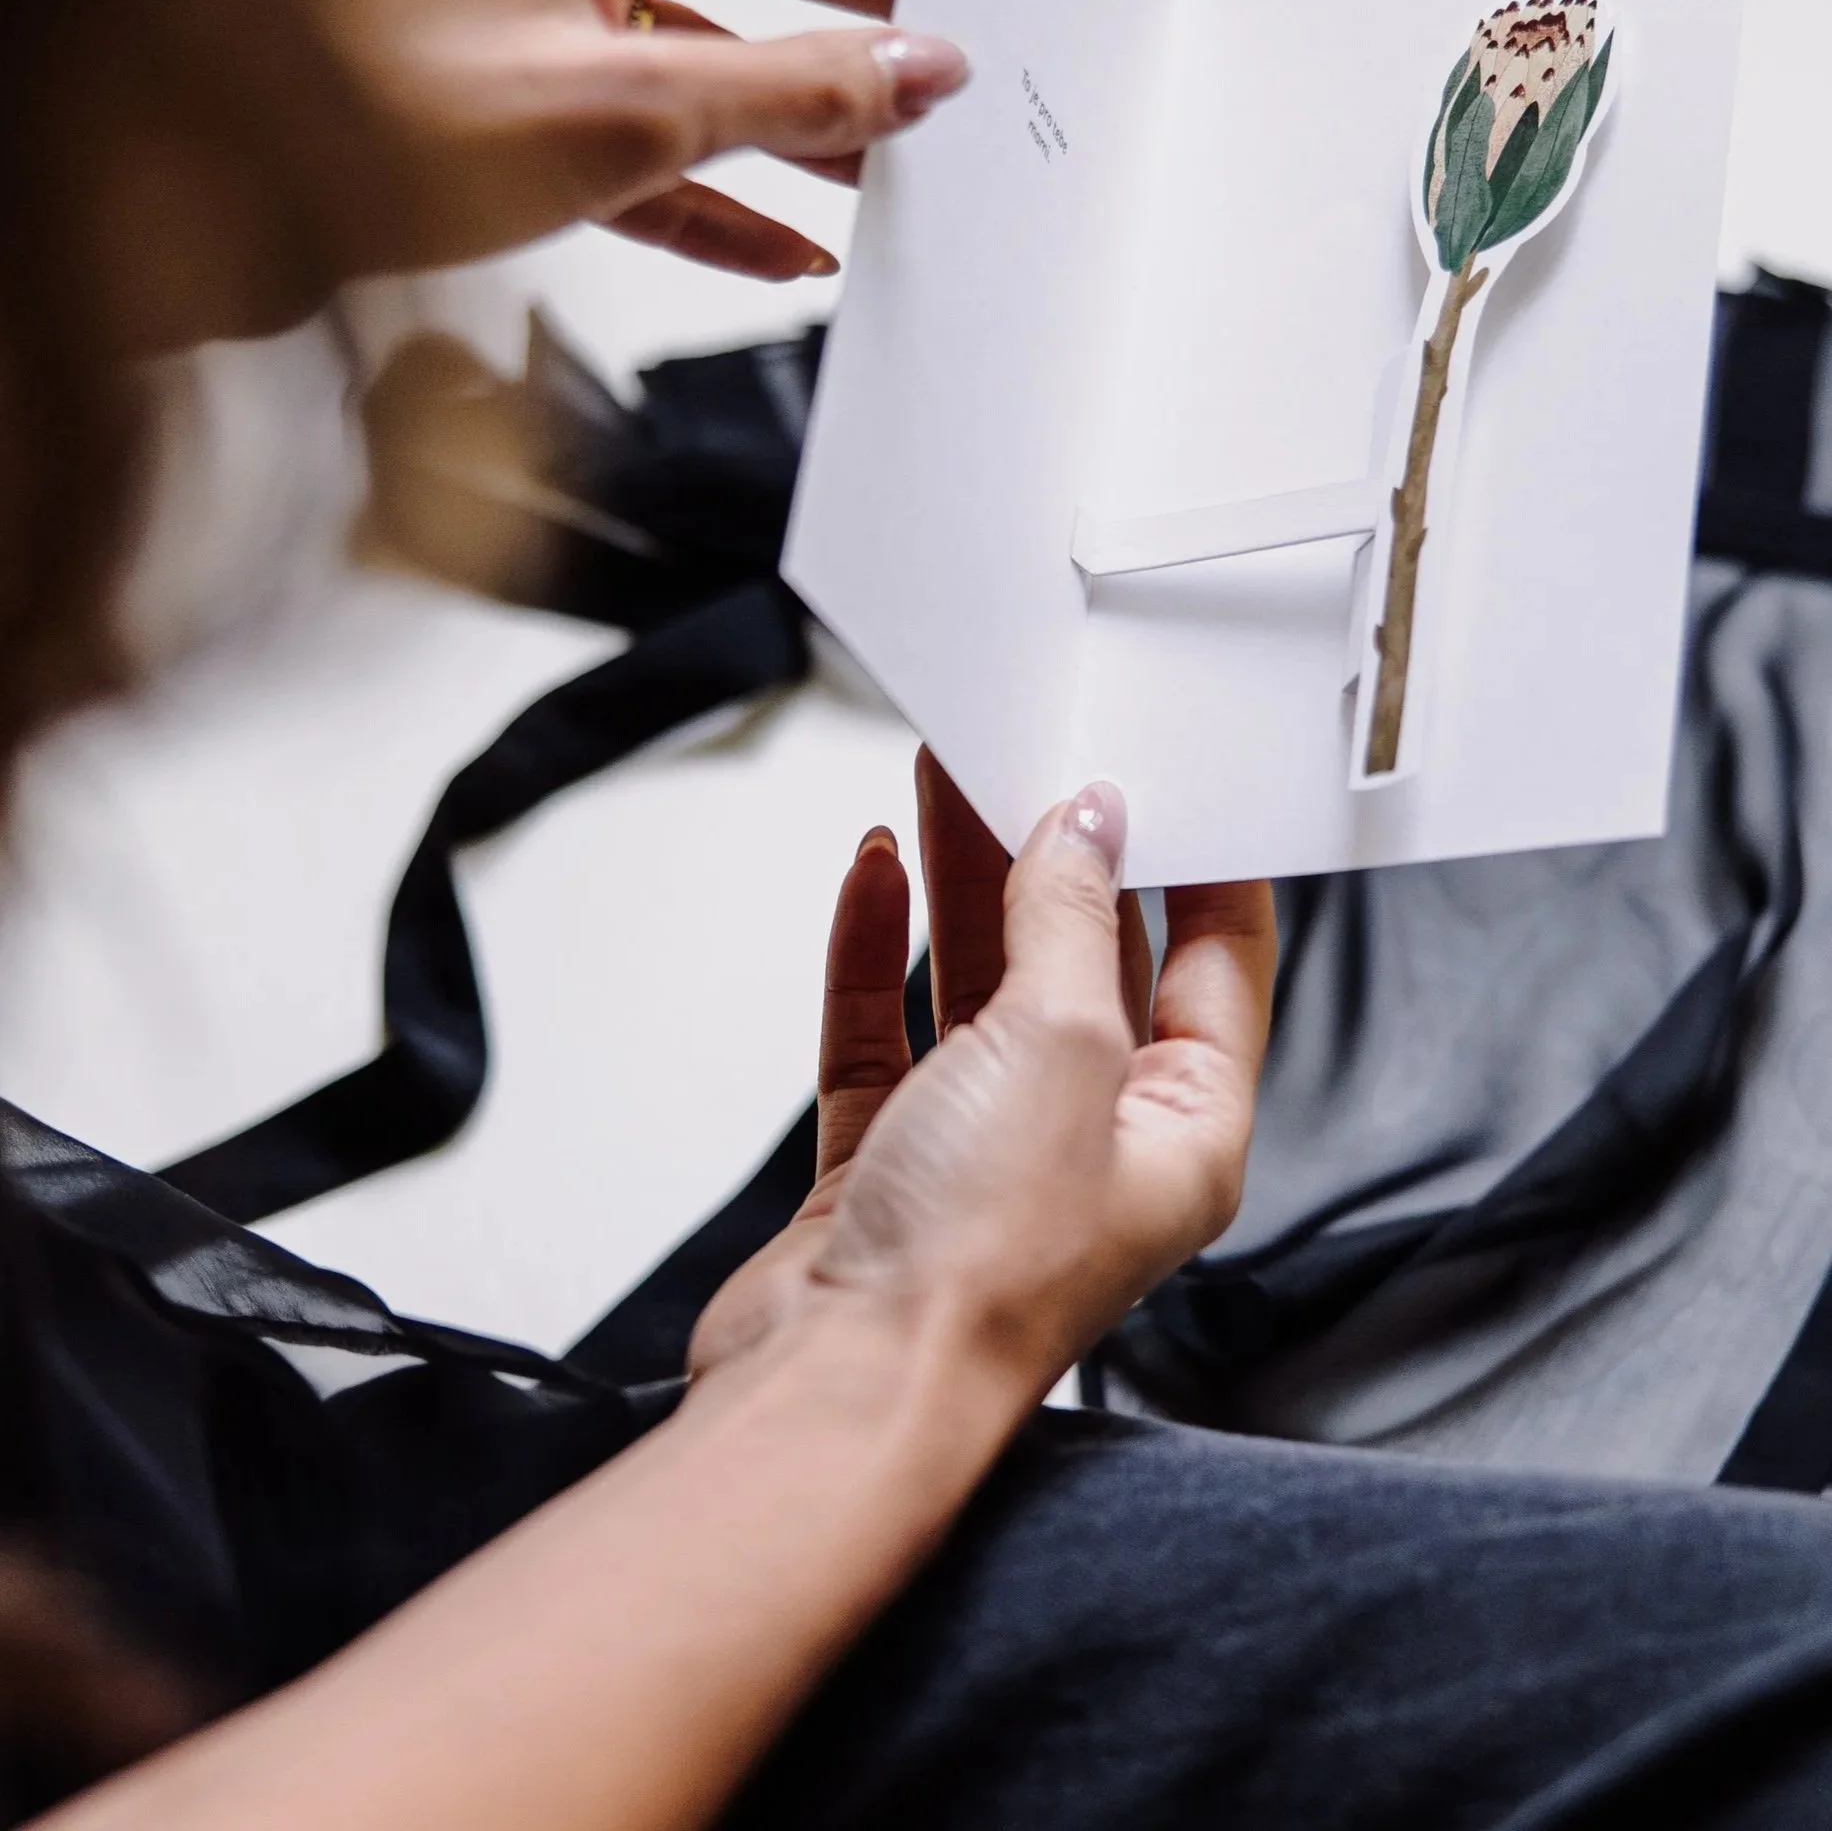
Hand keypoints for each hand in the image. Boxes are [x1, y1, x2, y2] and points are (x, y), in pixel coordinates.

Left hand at [302, 0, 954, 284]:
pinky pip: (642, 127)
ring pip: (699, 35)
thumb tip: (919, 68)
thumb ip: (794, 89)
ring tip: (890, 161)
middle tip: (949, 42)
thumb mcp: (627, 106)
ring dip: (796, 104)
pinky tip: (784, 241)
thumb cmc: (369, 116)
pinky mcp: (502, 101)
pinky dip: (715, 178)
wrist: (214, 204)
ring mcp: (524, 4)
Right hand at [691, 753, 1276, 1401]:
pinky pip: (887, 1030)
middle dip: (1057, 851)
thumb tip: (1087, 824)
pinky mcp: (887, 1165)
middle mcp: (1092, 1143)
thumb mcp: (1059, 1045)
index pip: (1218, 967)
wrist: (835, 1395)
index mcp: (1184, 1134)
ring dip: (962, 879)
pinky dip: (878, 950)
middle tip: (1032, 753)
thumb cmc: (976, 1273)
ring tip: (945, 776)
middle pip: (1090, 960)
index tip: (1175, 773)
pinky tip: (875, 875)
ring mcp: (986, 1152)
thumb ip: (1071, 919)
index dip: (1203, 864)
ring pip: (982, 981)